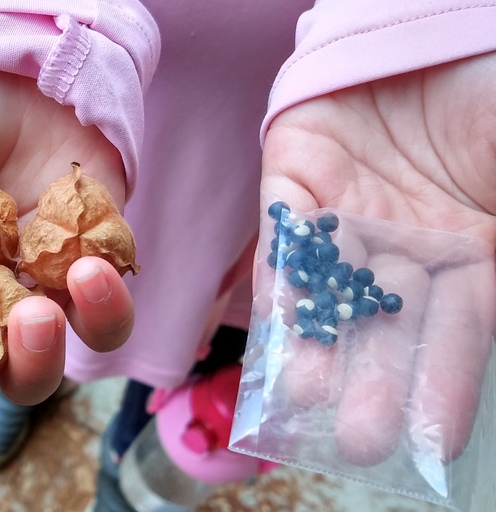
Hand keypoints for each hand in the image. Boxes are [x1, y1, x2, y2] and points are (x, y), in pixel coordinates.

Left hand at [261, 52, 495, 464]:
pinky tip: (273, 327)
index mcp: (473, 256)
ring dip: (315, 346)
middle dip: (372, 382)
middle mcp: (406, 250)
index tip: (433, 443)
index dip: (445, 387)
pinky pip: (284, 240)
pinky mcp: (297, 187)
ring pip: (328, 294)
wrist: (433, 30)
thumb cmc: (493, 99)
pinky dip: (278, 281)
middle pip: (386, 328)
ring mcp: (349, 220)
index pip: (459, 336)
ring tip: (304, 395)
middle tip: (355, 439)